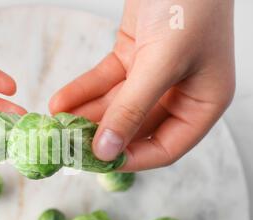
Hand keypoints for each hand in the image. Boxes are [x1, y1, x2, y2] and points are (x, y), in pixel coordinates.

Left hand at [49, 0, 234, 170]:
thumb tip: (106, 151)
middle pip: (135, 128)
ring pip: (115, 106)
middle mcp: (179, 93)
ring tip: (57, 124)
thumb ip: (132, 109)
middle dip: (100, 136)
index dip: (131, 159)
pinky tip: (60, 102)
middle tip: (68, 145)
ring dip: (85, 115)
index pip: (165, 147)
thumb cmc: (190, 5)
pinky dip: (83, 91)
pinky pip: (104, 82)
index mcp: (202, 103)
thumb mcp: (163, 63)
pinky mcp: (133, 57)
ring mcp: (154, 76)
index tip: (97, 163)